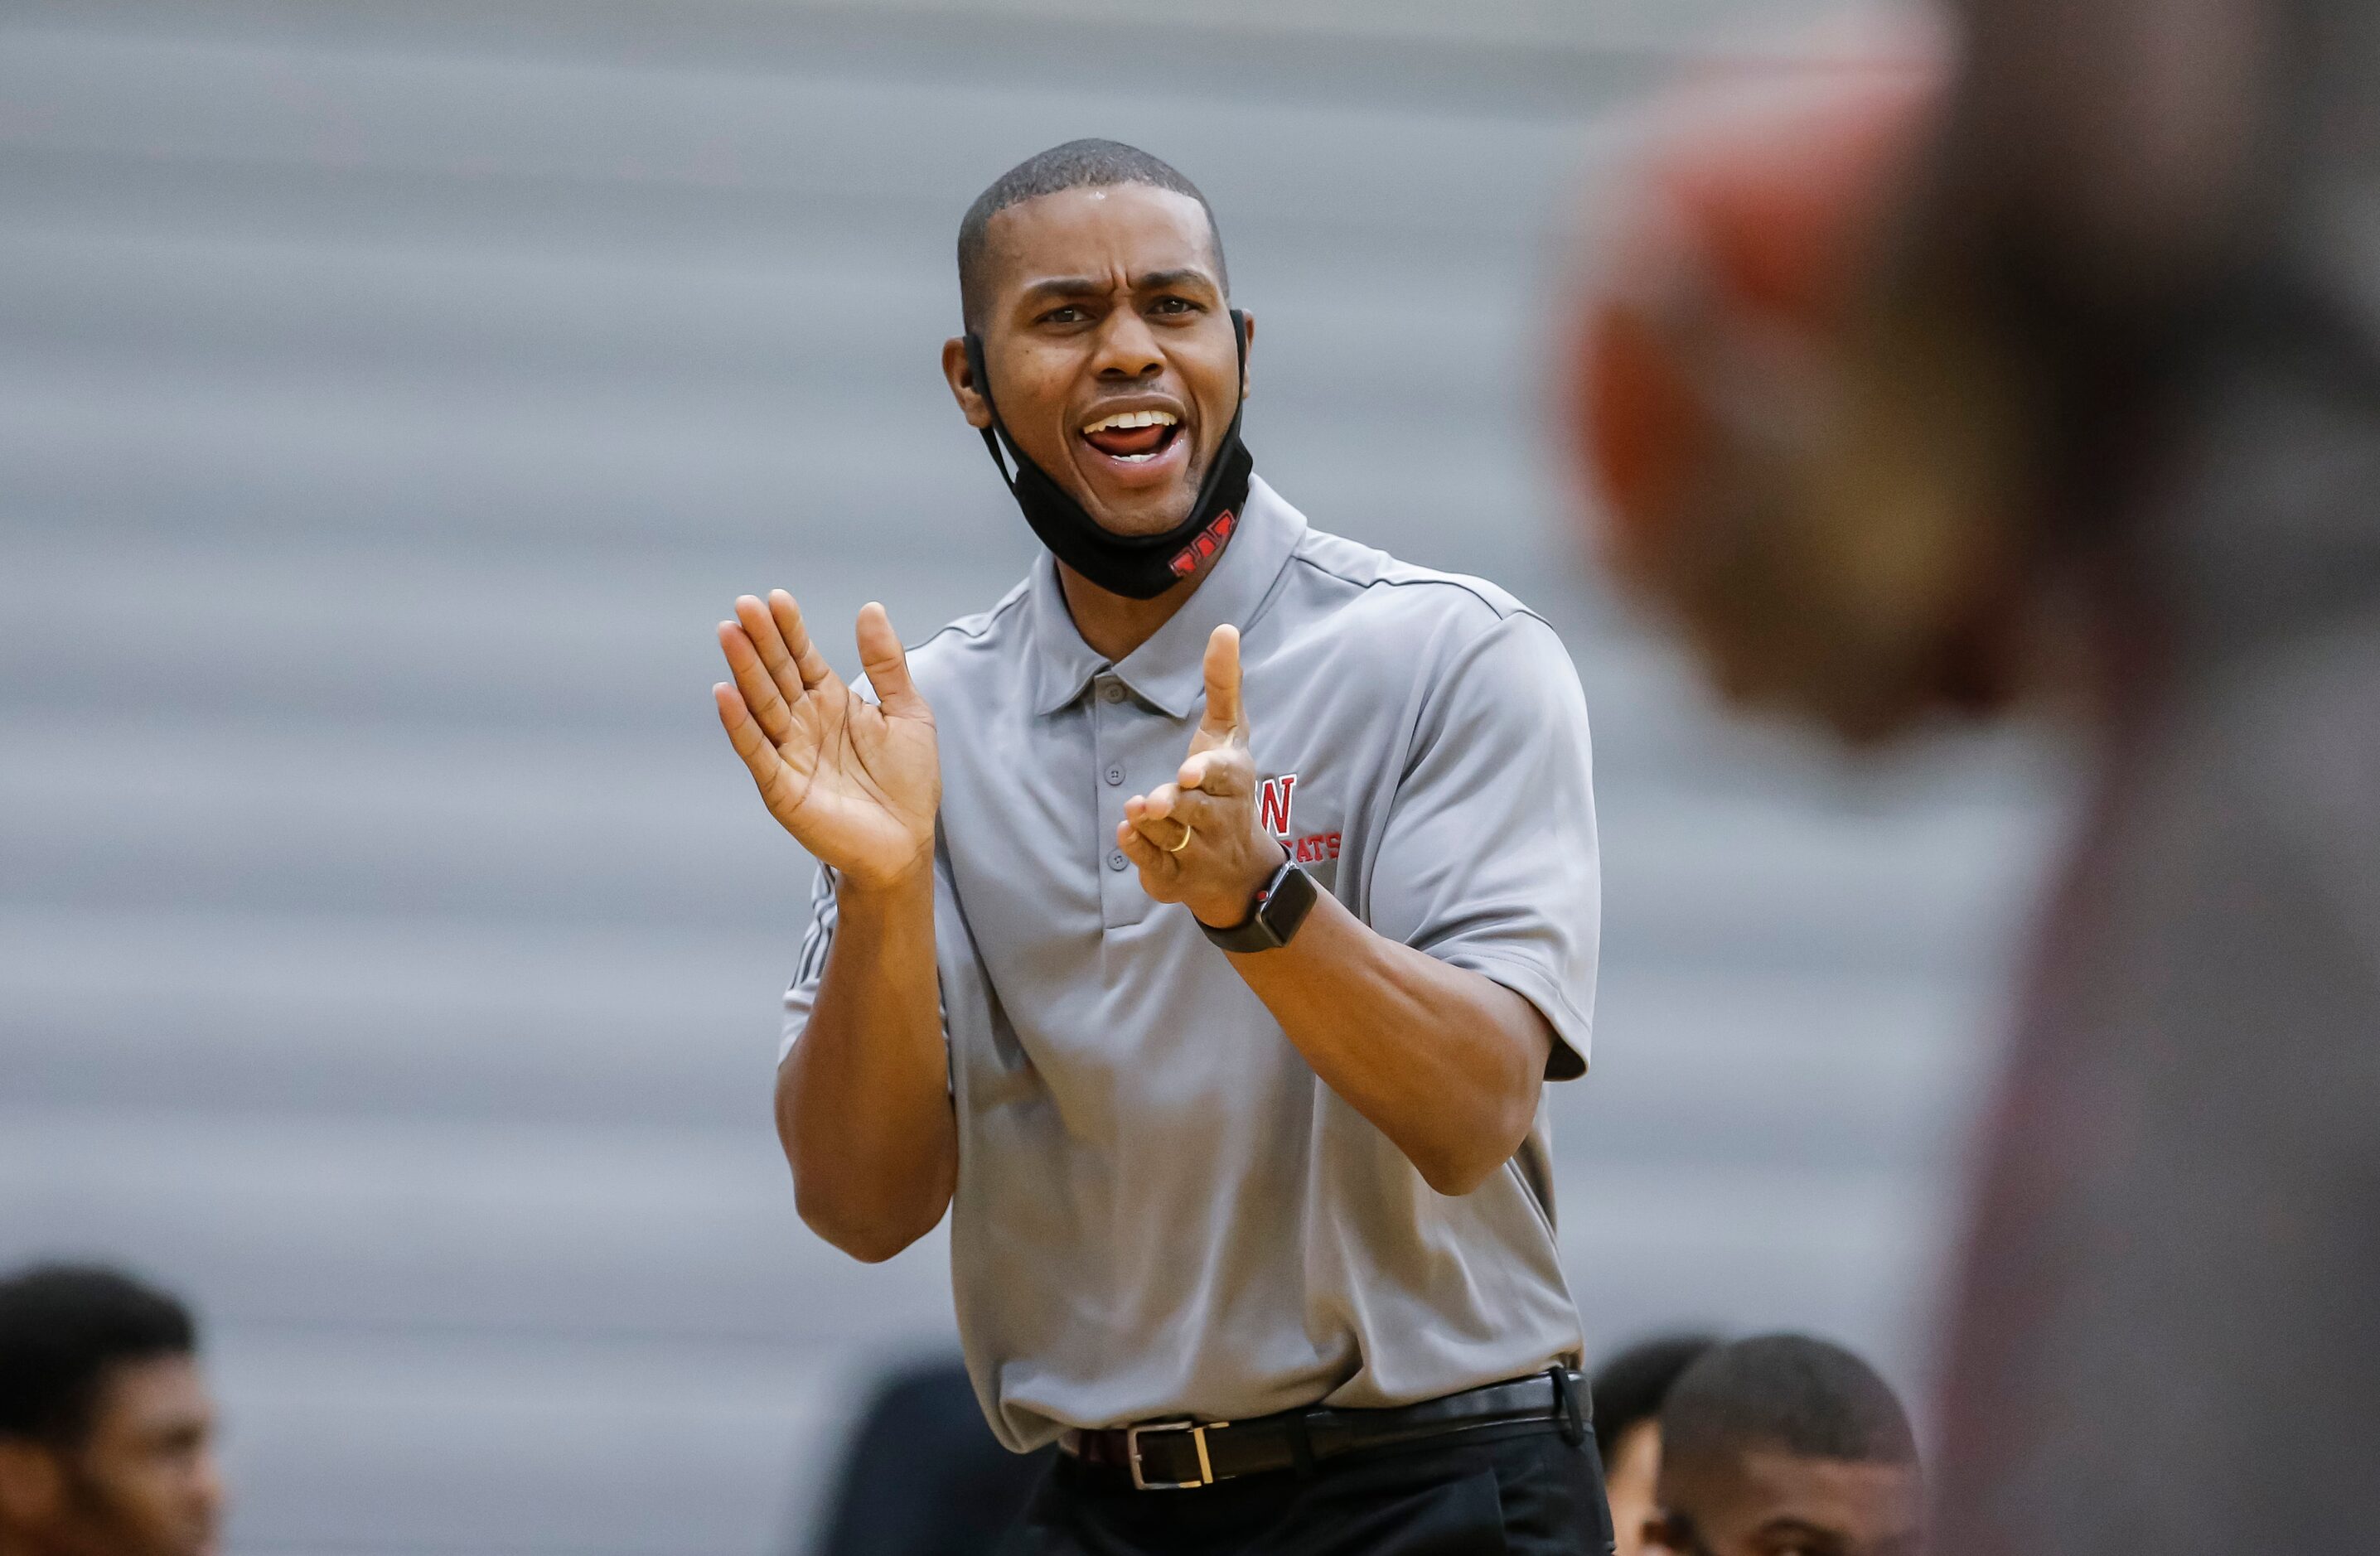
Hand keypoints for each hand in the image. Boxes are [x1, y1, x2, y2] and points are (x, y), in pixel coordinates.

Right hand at [714, 591, 939, 891]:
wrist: (908, 842)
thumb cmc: (908, 780)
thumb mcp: (908, 712)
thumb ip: (887, 664)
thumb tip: (870, 608)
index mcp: (830, 700)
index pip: (802, 656)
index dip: (789, 628)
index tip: (776, 598)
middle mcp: (803, 722)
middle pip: (776, 674)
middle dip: (760, 640)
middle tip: (743, 605)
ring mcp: (789, 753)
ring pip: (762, 705)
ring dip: (744, 671)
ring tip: (729, 634)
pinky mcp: (781, 788)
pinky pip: (757, 752)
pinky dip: (739, 725)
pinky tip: (726, 694)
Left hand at [1118, 625, 1287, 928]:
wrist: (1239, 868)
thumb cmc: (1225, 786)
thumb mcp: (1229, 734)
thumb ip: (1224, 684)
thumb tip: (1225, 628)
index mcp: (1234, 781)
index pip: (1224, 776)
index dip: (1206, 774)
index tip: (1188, 773)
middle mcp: (1220, 818)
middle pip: (1194, 809)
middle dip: (1175, 805)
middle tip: (1156, 801)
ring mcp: (1199, 850)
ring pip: (1170, 835)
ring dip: (1151, 825)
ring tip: (1139, 810)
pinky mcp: (1175, 876)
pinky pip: (1155, 865)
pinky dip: (1140, 851)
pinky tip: (1126, 833)